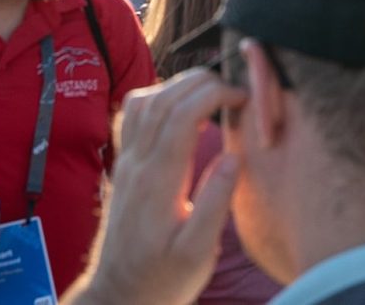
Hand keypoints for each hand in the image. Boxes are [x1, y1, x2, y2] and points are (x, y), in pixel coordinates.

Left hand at [65, 69, 243, 304]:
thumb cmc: (164, 278)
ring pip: (144, 101)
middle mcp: (136, 165)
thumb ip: (215, 204)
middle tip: (235, 93)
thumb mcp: (199, 253)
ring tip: (212, 95)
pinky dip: (157, 97)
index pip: (182, 115)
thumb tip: (234, 157)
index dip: (216, 94)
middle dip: (203, 82)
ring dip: (180, 85)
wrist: (119, 295)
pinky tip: (180, 109)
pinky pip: (131, 116)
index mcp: (158, 182)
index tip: (244, 99)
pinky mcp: (122, 167)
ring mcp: (125, 164)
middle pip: (163, 98)